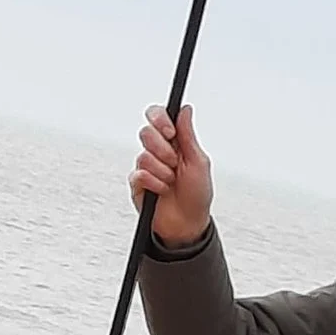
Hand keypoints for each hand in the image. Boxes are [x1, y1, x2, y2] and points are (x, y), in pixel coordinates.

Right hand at [132, 102, 212, 245]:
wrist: (188, 224)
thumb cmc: (197, 195)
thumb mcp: (198, 162)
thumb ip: (188, 135)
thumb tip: (185, 110)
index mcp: (174, 142)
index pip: (158, 117)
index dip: (160, 119)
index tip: (171, 132)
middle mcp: (157, 151)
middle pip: (146, 133)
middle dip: (163, 150)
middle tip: (174, 163)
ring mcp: (146, 167)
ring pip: (143, 156)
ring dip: (162, 171)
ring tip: (171, 182)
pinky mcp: (137, 184)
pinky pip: (139, 175)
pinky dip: (155, 184)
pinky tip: (162, 191)